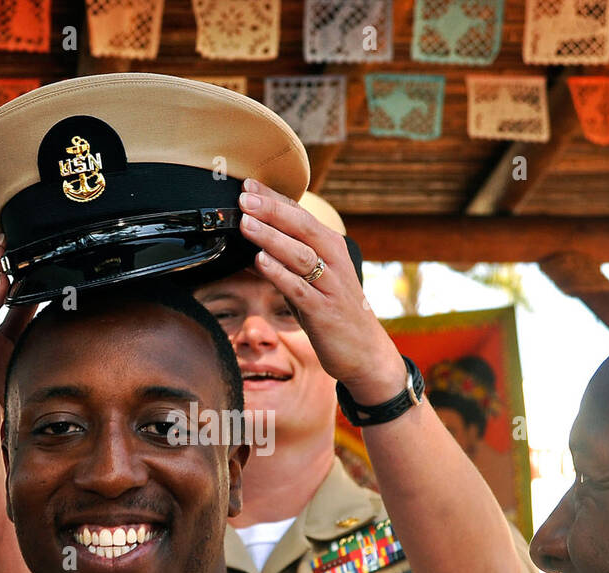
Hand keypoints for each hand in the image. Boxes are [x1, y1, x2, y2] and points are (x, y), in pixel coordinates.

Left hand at [238, 179, 405, 404]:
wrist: (364, 352)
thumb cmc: (333, 313)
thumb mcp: (310, 283)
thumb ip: (286, 265)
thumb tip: (251, 250)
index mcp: (331, 247)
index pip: (300, 214)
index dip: (273, 198)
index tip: (247, 182)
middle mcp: (334, 260)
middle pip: (302, 227)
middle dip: (271, 210)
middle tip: (243, 196)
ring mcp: (331, 285)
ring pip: (300, 254)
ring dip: (271, 237)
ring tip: (246, 223)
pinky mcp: (324, 311)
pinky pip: (299, 288)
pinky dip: (279, 273)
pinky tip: (260, 261)